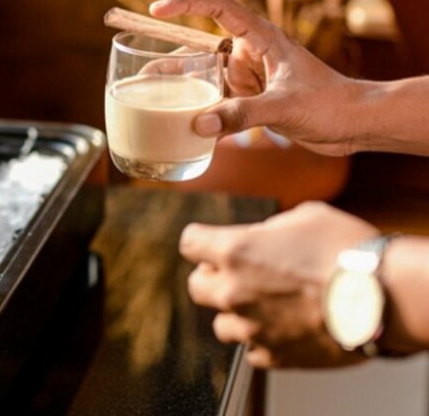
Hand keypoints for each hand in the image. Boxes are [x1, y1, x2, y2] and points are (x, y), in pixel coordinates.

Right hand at [149, 0, 366, 155]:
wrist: (355, 125)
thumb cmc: (331, 104)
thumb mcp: (284, 106)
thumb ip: (241, 114)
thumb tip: (198, 124)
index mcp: (262, 38)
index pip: (218, 8)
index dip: (186, 4)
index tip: (156, 9)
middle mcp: (251, 53)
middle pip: (201, 48)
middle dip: (170, 59)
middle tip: (139, 74)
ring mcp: (250, 77)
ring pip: (205, 77)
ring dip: (181, 87)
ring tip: (150, 98)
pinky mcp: (251, 99)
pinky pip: (216, 100)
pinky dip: (199, 109)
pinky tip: (181, 122)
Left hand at [181, 201, 378, 368]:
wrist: (384, 297)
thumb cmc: (348, 251)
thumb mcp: (305, 217)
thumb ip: (269, 228)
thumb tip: (261, 235)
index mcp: (234, 251)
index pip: (189, 243)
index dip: (202, 240)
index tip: (211, 243)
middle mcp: (233, 290)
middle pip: (196, 287)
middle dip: (214, 279)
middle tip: (241, 275)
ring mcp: (251, 327)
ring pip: (221, 324)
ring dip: (237, 314)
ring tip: (267, 305)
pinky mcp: (274, 355)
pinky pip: (253, 350)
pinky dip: (264, 340)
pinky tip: (285, 327)